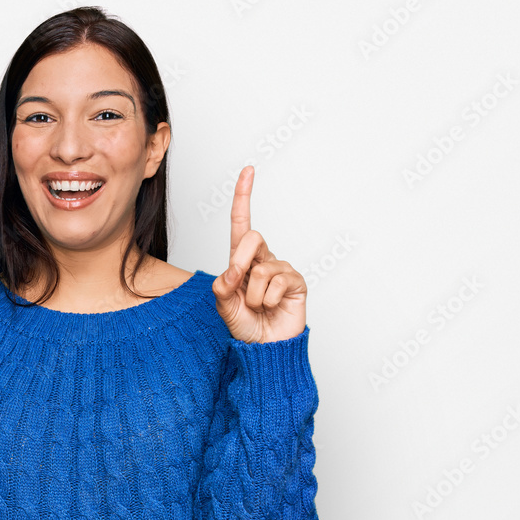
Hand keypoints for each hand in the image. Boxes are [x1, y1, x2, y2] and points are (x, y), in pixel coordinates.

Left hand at [212, 165, 307, 343]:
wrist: (265, 348)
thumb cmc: (246, 325)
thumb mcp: (224, 305)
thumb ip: (223, 286)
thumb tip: (234, 270)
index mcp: (242, 260)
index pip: (242, 222)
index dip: (244, 196)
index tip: (248, 171)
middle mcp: (262, 260)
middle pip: (252, 237)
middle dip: (240, 261)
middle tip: (238, 285)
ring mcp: (281, 270)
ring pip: (261, 269)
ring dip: (252, 295)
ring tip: (257, 307)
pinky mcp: (296, 283)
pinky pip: (277, 283)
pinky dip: (267, 301)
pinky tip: (271, 308)